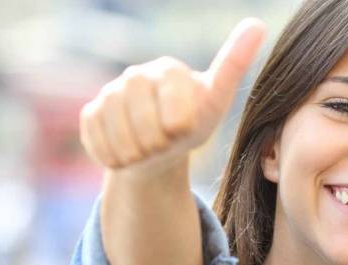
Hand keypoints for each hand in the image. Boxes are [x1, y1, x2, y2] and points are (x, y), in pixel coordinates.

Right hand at [79, 18, 265, 175]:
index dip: (179, 126)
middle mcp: (136, 75)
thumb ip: (233, 65)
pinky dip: (116, 158)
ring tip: (149, 149)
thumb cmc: (192, 125)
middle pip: (144, 123)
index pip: (173, 107)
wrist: (158, 151)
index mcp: (169, 69)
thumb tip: (256, 23)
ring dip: (138, 154)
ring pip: (120, 137)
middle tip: (166, 143)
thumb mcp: (216, 102)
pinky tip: (127, 152)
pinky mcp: (90, 113)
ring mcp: (109, 93)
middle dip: (158, 143)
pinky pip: (99, 144)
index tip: (184, 128)